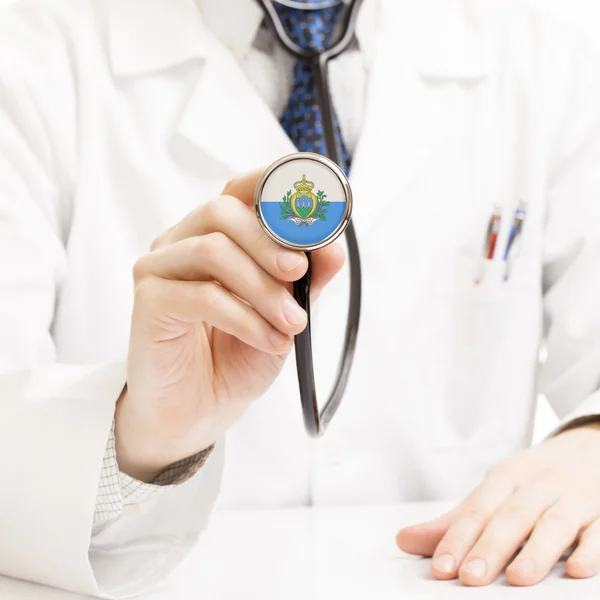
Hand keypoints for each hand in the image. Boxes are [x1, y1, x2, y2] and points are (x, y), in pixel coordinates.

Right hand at [116, 169, 343, 480]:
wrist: (198, 410)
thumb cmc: (237, 355)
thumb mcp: (285, 313)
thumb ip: (306, 279)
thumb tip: (332, 246)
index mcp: (216, 235)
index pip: (240, 190)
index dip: (274, 183)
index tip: (314, 201)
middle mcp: (183, 242)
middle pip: (222, 211)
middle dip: (270, 242)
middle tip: (299, 273)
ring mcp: (160, 268)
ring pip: (213, 250)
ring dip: (263, 289)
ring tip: (292, 323)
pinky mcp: (149, 301)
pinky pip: (202, 296)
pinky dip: (246, 318)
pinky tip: (269, 340)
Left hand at [396, 423, 599, 585]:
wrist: (588, 447)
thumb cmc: (532, 479)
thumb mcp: (494, 491)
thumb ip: (454, 522)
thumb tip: (404, 540)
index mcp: (505, 478)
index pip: (477, 509)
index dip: (457, 538)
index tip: (441, 567)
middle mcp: (536, 485)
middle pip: (511, 517)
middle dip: (490, 547)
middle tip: (470, 577)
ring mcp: (572, 497)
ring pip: (554, 524)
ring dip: (536, 551)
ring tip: (518, 579)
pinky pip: (598, 532)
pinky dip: (590, 549)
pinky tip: (578, 569)